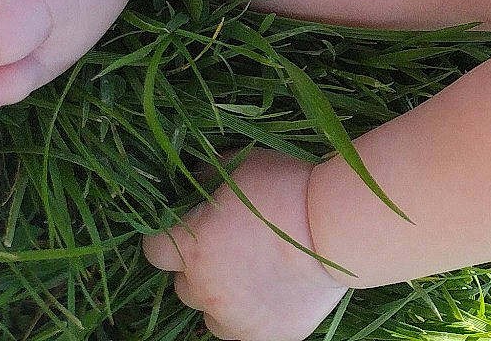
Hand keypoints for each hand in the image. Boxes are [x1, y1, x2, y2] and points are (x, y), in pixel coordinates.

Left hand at [143, 148, 348, 340]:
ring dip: (221, 297)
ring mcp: (234, 319)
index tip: (189, 229)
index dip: (168, 238)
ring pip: (210, 316)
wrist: (336, 228)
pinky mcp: (265, 337)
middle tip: (232, 248)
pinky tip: (274, 292)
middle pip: (183, 285)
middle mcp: (204, 289)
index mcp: (191, 247)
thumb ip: (209, 178)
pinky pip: (245, 332)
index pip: (154, 250)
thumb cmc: (287, 189)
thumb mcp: (242, 166)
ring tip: (253, 274)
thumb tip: (196, 182)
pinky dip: (252, 316)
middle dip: (199, 268)